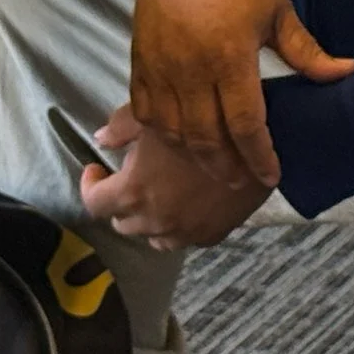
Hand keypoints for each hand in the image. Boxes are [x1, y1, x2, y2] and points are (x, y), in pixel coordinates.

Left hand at [79, 107, 267, 250]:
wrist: (263, 141)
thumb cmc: (203, 121)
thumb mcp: (156, 115)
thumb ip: (121, 128)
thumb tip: (100, 140)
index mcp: (134, 191)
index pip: (94, 203)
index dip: (90, 185)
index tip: (96, 169)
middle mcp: (155, 219)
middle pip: (122, 222)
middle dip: (120, 201)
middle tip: (129, 177)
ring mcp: (185, 232)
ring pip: (152, 237)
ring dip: (148, 218)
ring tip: (158, 195)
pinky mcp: (211, 236)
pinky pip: (185, 238)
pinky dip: (179, 225)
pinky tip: (186, 205)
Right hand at [133, 0, 353, 191]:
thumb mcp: (279, 9)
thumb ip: (307, 52)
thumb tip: (347, 73)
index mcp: (229, 56)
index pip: (244, 124)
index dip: (258, 156)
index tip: (271, 175)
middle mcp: (189, 68)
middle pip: (204, 138)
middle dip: (224, 167)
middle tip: (241, 182)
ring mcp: (159, 65)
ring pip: (170, 130)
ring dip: (192, 154)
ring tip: (213, 167)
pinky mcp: (139, 58)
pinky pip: (143, 109)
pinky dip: (159, 131)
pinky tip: (178, 139)